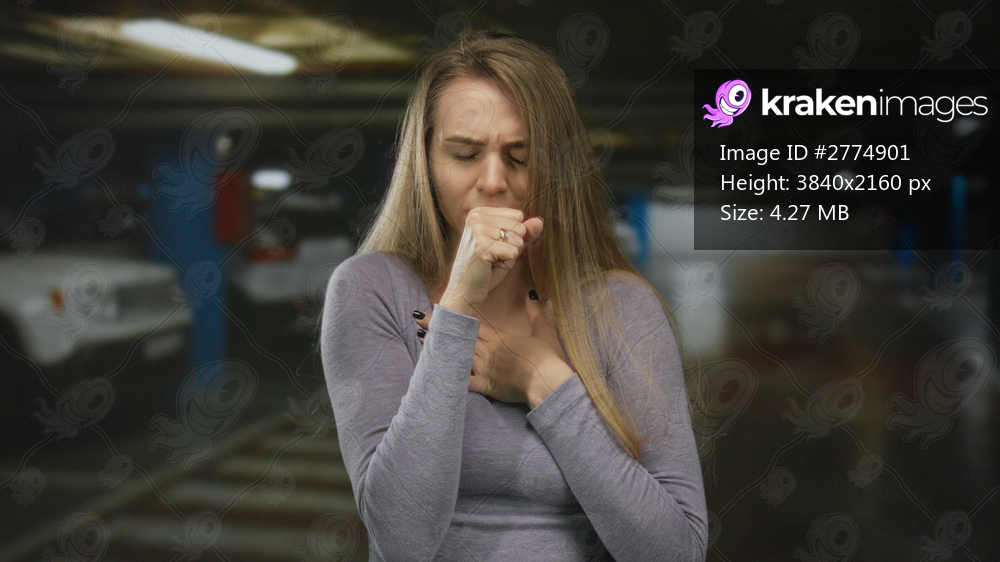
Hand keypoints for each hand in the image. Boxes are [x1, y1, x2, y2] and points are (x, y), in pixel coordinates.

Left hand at [415, 291, 573, 407]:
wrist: (548, 381)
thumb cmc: (547, 358)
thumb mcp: (544, 331)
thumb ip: (536, 313)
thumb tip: (532, 295)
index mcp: (499, 339)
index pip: (472, 325)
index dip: (455, 317)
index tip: (440, 308)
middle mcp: (488, 351)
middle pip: (458, 337)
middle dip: (438, 328)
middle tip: (418, 318)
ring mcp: (484, 369)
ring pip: (456, 356)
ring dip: (437, 348)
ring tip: (418, 338)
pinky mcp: (485, 386)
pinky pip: (462, 382)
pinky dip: (447, 376)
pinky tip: (432, 370)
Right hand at [440, 208, 543, 314]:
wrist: (467, 290)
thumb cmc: (487, 267)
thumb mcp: (509, 246)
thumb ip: (525, 232)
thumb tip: (539, 221)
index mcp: (480, 212)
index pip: (517, 215)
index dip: (513, 235)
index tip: (494, 245)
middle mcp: (476, 217)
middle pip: (519, 226)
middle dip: (513, 245)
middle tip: (493, 255)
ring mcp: (478, 230)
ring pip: (518, 239)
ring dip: (510, 255)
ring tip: (492, 260)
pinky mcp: (482, 246)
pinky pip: (513, 252)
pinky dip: (506, 264)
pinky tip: (490, 266)